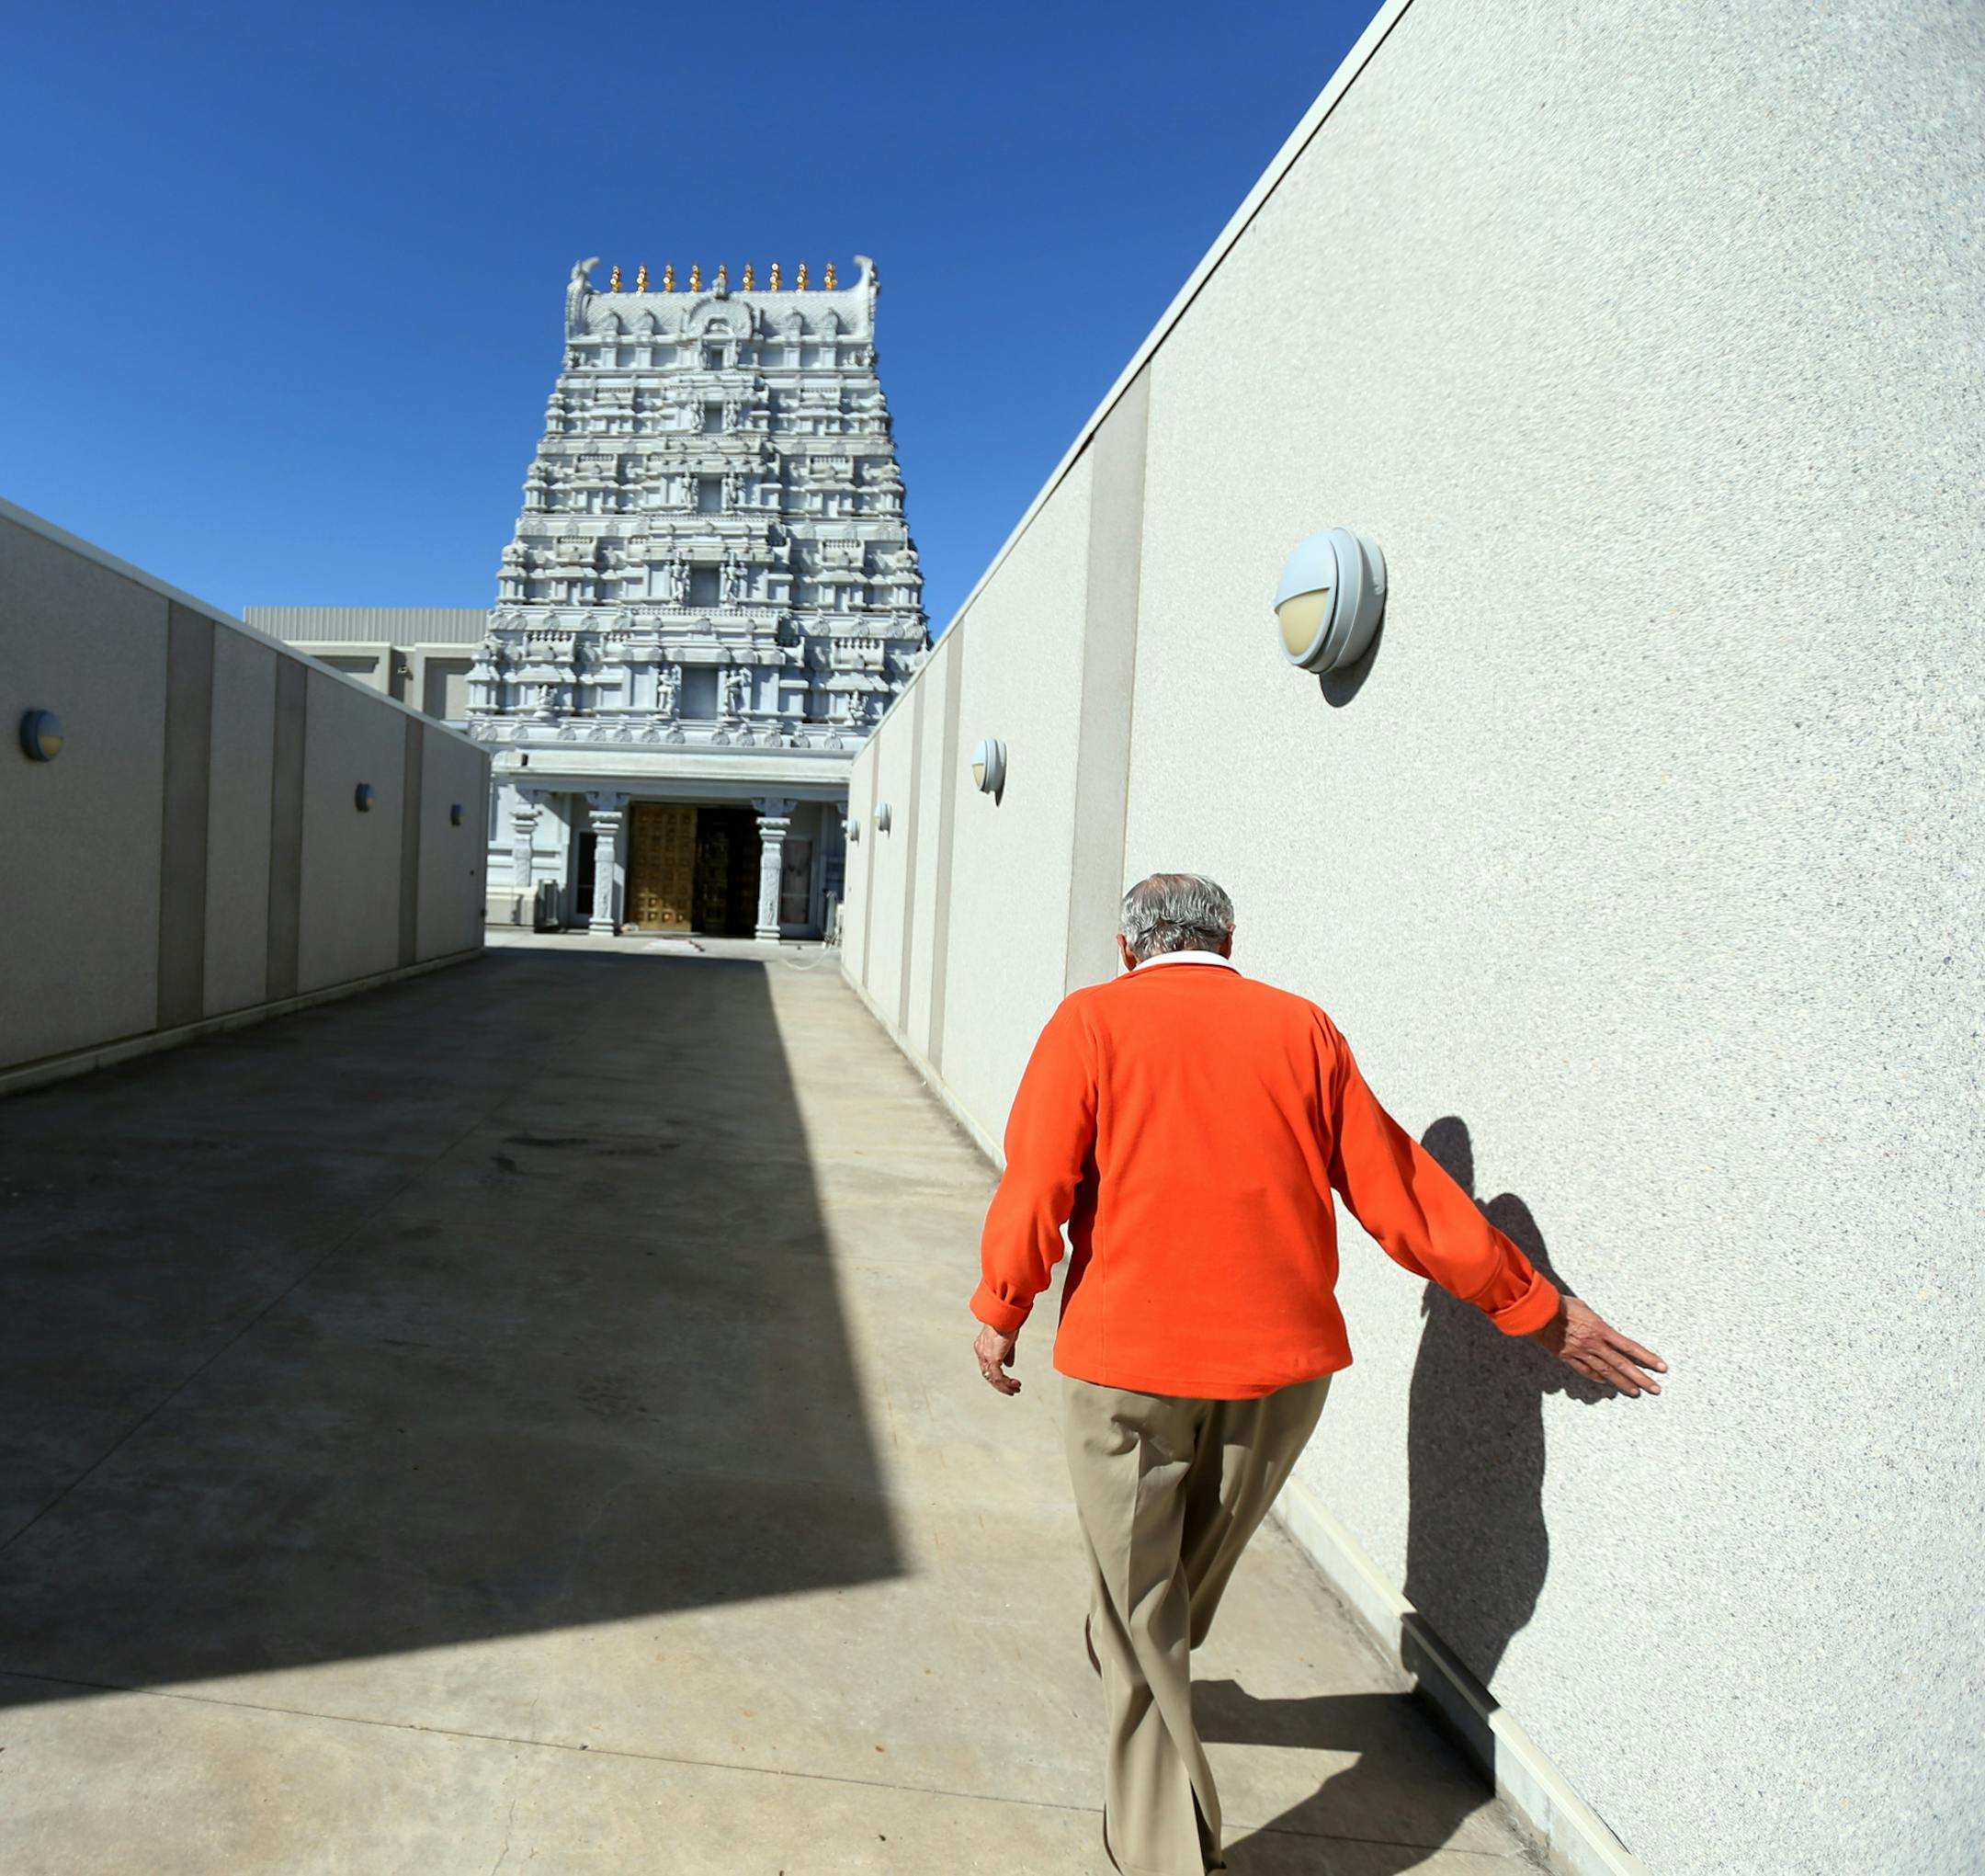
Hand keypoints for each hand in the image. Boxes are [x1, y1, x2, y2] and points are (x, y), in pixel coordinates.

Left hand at [973, 1322, 1021, 1396]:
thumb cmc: (1007, 1322)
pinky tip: (1015, 1384)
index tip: (1006, 1380)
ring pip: (992, 1378)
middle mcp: (981, 1351)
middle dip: (999, 1385)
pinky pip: (998, 1377)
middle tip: (1011, 1391)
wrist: (1005, 1315)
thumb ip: (1007, 1353)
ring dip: (1005, 1386)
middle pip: (987, 1374)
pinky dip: (1006, 1383)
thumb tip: (1009, 1365)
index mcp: (982, 1346)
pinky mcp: (993, 1358)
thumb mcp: (1008, 1340)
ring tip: (1015, 1390)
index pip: (987, 1365)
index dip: (995, 1374)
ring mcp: (985, 1355)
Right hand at [1528, 1296, 1666, 1396]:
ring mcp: (1581, 1353)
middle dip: (1641, 1378)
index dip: (1647, 1358)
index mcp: (1600, 1329)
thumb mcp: (1584, 1307)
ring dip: (1622, 1383)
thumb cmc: (1559, 1304)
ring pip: (1606, 1372)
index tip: (1662, 1367)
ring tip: (1635, 1392)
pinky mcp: (1567, 1357)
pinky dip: (1597, 1378)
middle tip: (1656, 1389)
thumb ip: (1596, 1321)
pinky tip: (1606, 1383)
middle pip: (1622, 1364)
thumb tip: (1602, 1328)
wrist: (1536, 1311)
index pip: (1630, 1347)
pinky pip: (1585, 1371)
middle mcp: (1594, 1344)